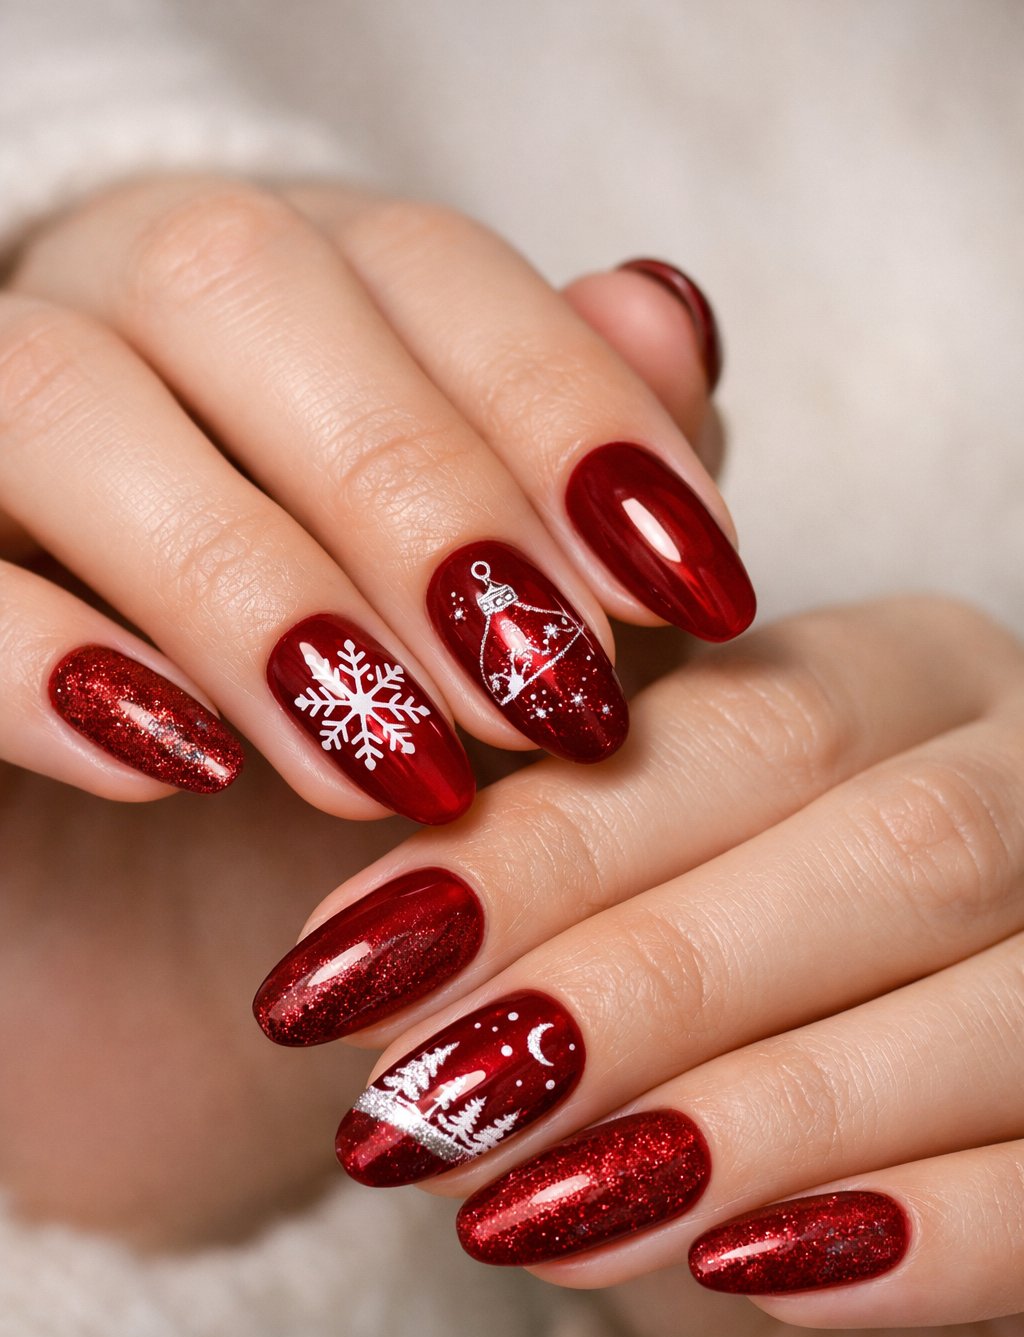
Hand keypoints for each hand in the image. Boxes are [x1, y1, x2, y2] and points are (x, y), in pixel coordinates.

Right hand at [0, 174, 735, 1237]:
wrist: (146, 936)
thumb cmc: (354, 752)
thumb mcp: (496, 632)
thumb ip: (576, 480)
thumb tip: (663, 313)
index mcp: (291, 296)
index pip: (428, 269)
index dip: (572, 416)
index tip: (695, 596)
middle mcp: (117, 320)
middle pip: (241, 285)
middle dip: (418, 494)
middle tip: (548, 701)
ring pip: (54, 395)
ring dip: (250, 581)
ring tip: (396, 765)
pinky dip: (40, 662)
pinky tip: (180, 766)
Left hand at [267, 593, 1023, 1336]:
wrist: (902, 1253)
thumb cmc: (743, 1041)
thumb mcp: (632, 944)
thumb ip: (546, 918)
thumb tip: (371, 971)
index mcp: (915, 681)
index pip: (742, 731)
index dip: (537, 856)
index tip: (336, 976)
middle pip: (889, 847)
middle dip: (640, 981)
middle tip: (422, 1107)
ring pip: (997, 1002)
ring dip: (751, 1114)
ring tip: (525, 1215)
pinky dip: (921, 1234)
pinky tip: (743, 1272)